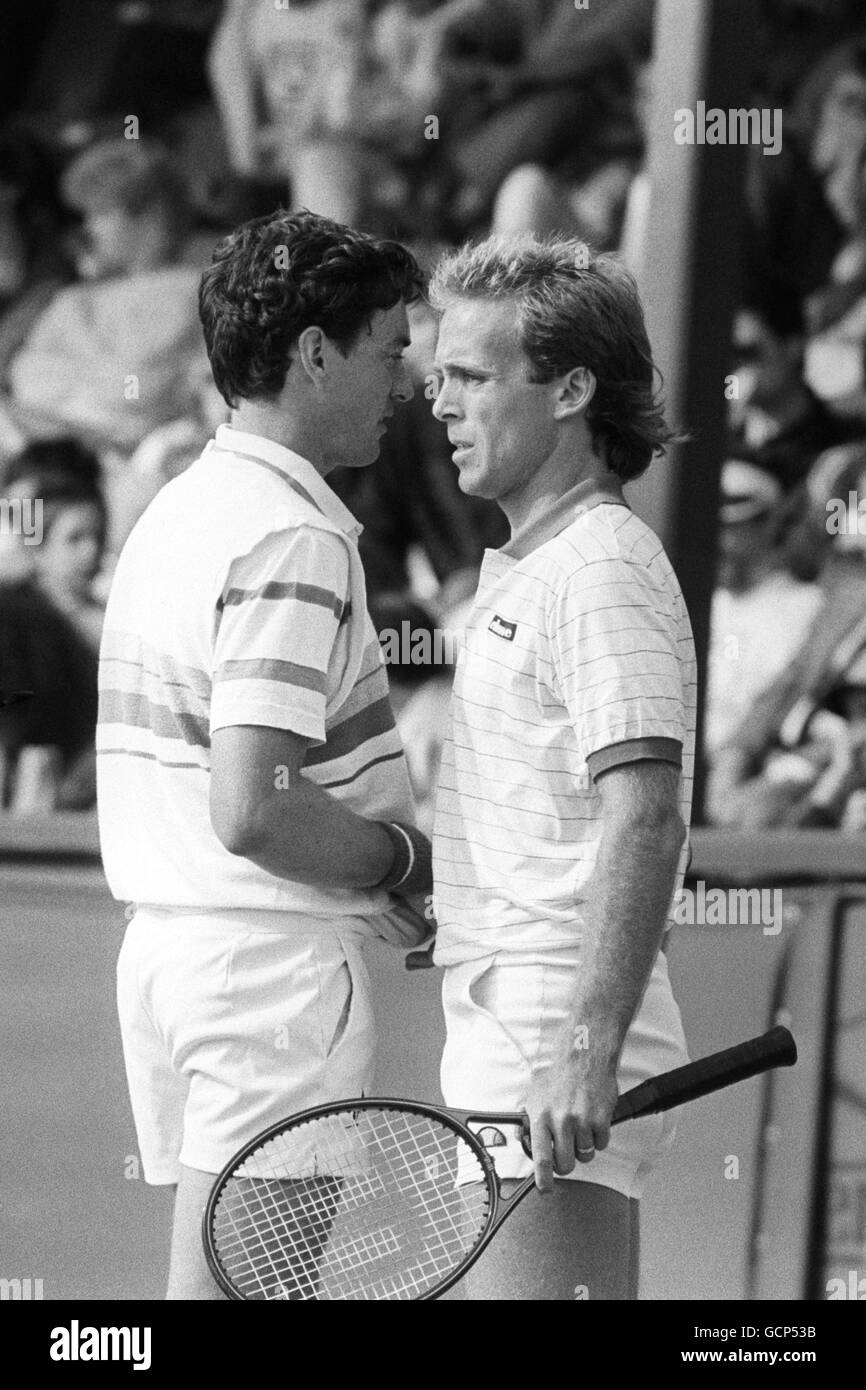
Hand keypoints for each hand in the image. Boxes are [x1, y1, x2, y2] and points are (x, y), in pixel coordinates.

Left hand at [524, 1046, 618, 1193]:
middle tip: (567, 1151)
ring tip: (580, 1128)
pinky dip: (598, 1138)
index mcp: (541, 1117)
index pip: (541, 1158)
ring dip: (583, 1147)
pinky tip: (593, 1121)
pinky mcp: (602, 1119)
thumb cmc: (558, 1078)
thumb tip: (525, 1143)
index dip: (544, 1180)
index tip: (545, 1189)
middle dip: (567, 1163)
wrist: (584, 1058)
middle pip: (566, 1165)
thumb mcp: (535, 1096)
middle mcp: (561, 1121)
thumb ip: (530, 1122)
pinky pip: (601, 1144)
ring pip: (585, 1155)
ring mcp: (582, 1121)